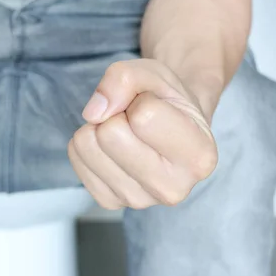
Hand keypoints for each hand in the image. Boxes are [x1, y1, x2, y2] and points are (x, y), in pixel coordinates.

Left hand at [68, 59, 217, 209]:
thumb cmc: (165, 101)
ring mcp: (139, 201)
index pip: (144, 116)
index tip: (156, 107)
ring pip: (88, 145)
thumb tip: (93, 113)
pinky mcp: (110, 201)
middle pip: (110, 134)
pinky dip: (89, 143)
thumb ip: (124, 78)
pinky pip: (76, 158)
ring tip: (125, 132)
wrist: (167, 128)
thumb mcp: (154, 74)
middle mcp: (173, 188)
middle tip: (134, 120)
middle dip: (116, 115)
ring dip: (99, 128)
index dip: (141, 99)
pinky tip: (113, 148)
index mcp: (199, 156)